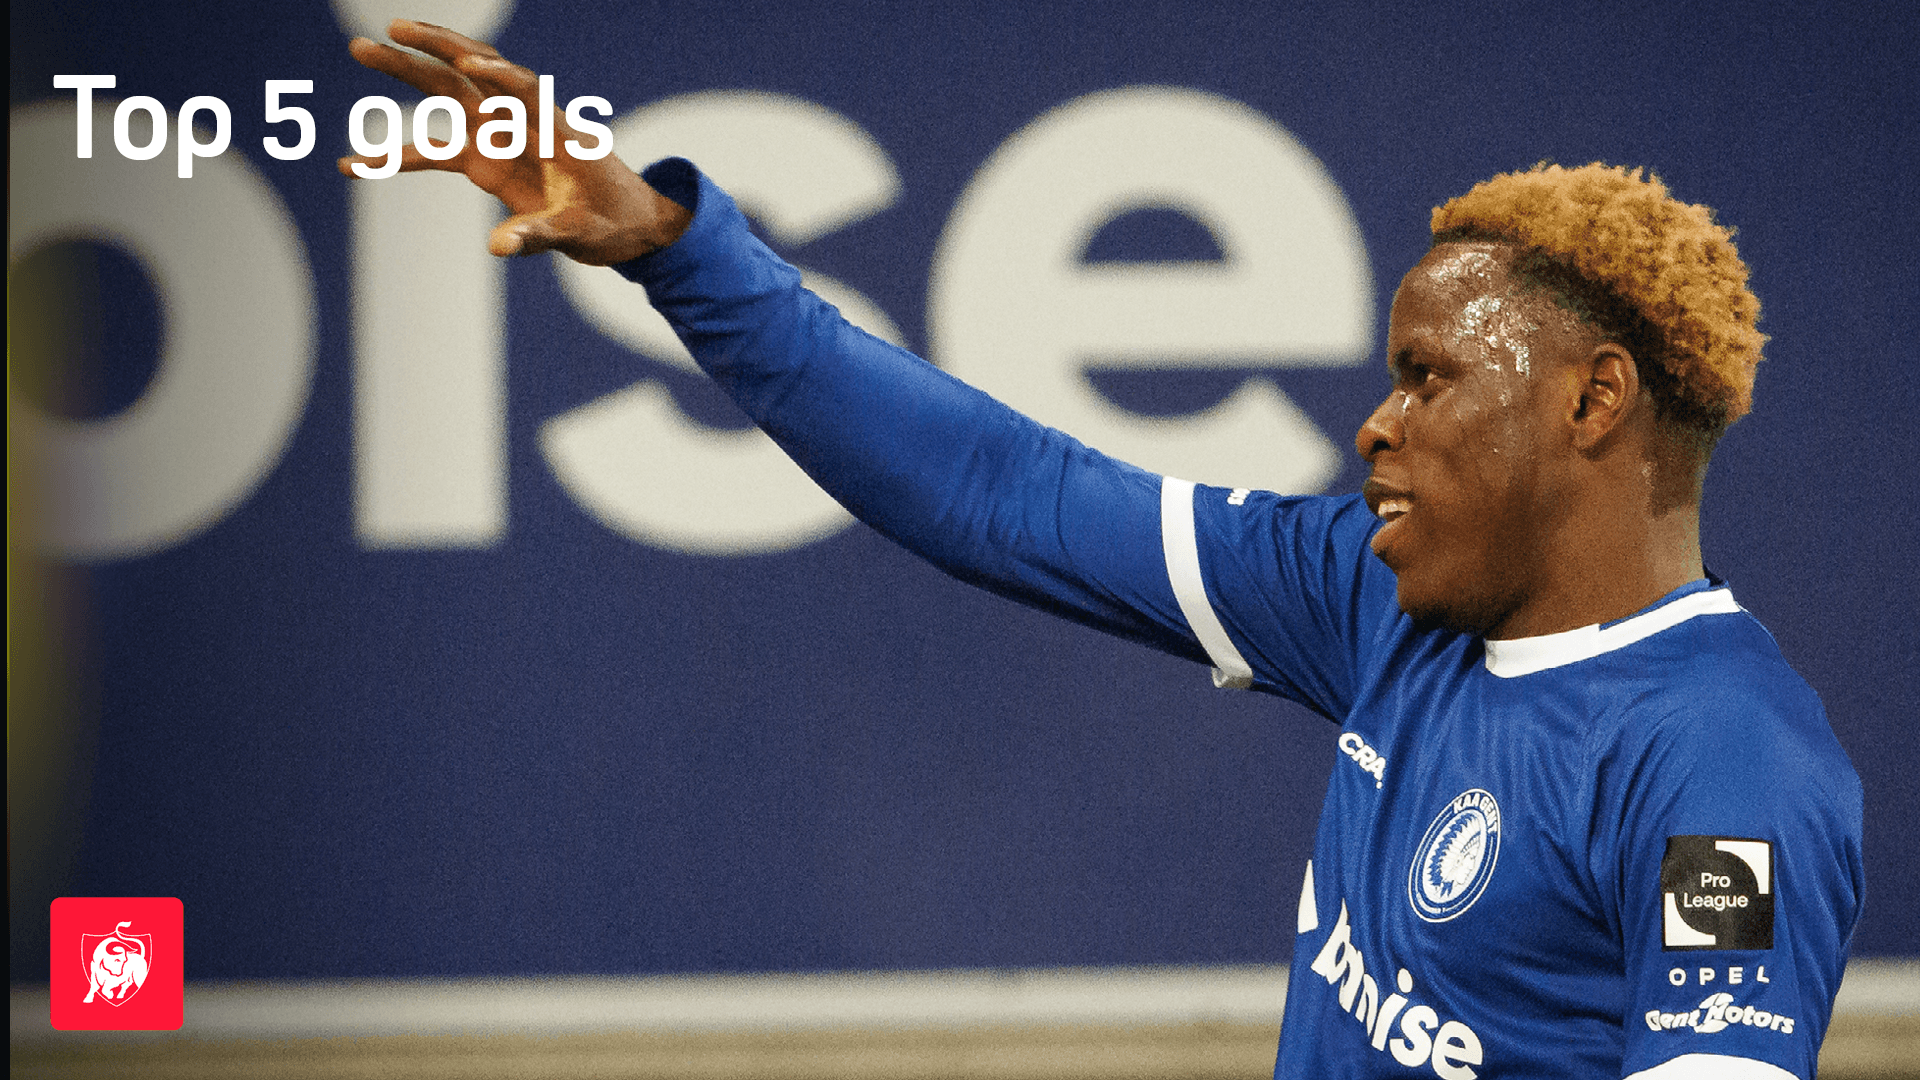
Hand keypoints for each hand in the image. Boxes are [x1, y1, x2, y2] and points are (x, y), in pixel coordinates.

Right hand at [338, 20, 689, 263]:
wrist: (627, 225)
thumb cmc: (615, 222)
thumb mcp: (582, 235)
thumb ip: (539, 236)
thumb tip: (498, 247)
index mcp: (556, 130)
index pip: (525, 89)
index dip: (500, 76)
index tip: (472, 64)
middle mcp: (523, 122)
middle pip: (472, 73)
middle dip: (430, 50)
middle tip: (386, 31)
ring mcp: (500, 137)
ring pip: (448, 92)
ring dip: (406, 71)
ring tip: (360, 48)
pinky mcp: (485, 160)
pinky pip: (435, 151)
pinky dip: (397, 156)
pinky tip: (352, 163)